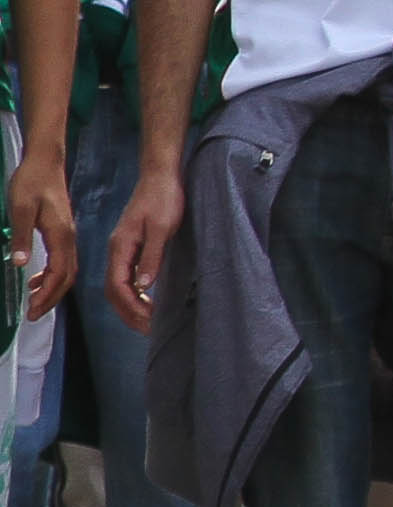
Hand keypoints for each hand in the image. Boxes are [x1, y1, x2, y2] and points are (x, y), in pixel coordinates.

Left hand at [10, 146, 68, 317]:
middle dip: (51, 298)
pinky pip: (63, 260)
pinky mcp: (62, 231)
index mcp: (61, 235)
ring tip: (35, 301)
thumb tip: (20, 265)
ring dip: (52, 288)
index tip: (32, 310)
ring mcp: (67, 235)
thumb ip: (22, 237)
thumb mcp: (20, 209)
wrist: (45, 162)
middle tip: (33, 314)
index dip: (47, 294)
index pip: (59, 273)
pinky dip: (52, 275)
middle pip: (67, 276)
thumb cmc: (32, 182)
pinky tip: (36, 278)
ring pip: (67, 270)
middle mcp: (68, 238)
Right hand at [103, 158, 178, 331]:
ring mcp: (124, 248)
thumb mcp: (162, 228)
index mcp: (121, 247)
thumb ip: (152, 257)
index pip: (118, 286)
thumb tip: (144, 286)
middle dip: (130, 313)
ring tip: (150, 321)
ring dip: (132, 305)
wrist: (161, 177)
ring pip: (120, 285)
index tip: (149, 321)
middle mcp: (117, 250)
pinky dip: (135, 293)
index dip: (131, 307)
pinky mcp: (132, 246)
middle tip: (150, 329)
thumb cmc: (163, 199)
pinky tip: (148, 300)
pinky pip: (127, 276)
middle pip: (115, 291)